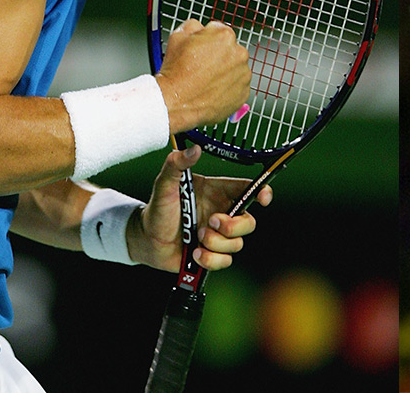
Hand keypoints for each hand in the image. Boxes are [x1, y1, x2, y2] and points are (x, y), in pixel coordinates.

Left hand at [127, 146, 272, 271]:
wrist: (146, 240)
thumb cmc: (158, 209)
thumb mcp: (164, 185)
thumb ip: (177, 165)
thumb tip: (194, 149)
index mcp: (218, 193)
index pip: (248, 189)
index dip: (262, 192)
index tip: (263, 198)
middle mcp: (222, 213)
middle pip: (249, 222)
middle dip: (233, 226)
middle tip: (211, 222)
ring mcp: (219, 236)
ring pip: (237, 243)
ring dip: (217, 243)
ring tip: (197, 239)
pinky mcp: (213, 254)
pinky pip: (226, 261)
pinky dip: (211, 259)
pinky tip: (196, 254)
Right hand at [155, 19, 250, 133]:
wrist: (174, 101)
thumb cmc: (176, 72)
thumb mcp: (178, 36)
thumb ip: (194, 25)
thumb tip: (200, 27)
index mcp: (225, 36)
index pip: (219, 32)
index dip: (206, 41)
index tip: (200, 50)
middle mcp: (239, 54)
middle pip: (230, 50)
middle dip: (218, 56)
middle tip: (201, 66)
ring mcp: (243, 75)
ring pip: (235, 69)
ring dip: (224, 72)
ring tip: (205, 80)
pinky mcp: (243, 93)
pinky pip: (237, 87)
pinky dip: (227, 88)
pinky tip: (211, 90)